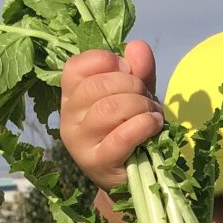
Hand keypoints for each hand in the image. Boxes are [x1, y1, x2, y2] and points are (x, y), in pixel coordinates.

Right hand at [59, 39, 162, 188]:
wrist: (130, 177)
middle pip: (96, 86)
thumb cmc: (129, 130)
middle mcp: (68, 117)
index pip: (76, 66)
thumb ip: (138, 71)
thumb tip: (137, 46)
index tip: (127, 71)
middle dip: (132, 86)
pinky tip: (154, 125)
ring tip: (152, 114)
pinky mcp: (96, 163)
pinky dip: (143, 125)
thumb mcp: (135, 96)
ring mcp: (79, 142)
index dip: (107, 62)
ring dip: (140, 106)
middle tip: (146, 98)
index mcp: (72, 95)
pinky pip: (119, 137)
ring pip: (108, 109)